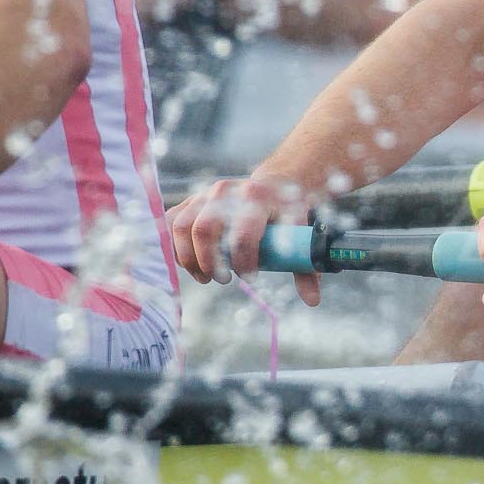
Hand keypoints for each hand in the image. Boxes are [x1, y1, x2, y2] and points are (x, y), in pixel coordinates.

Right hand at [166, 175, 321, 304]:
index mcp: (258, 198)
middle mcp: (228, 191)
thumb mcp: (302, 231)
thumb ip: (305, 267)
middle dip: (211, 263)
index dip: (243, 262)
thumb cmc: (289, 211)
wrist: (276, 183)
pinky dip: (173, 245)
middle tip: (223, 280)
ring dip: (189, 259)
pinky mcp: (193, 199)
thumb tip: (312, 301)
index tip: (250, 278)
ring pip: (183, 227)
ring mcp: (207, 193)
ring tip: (205, 276)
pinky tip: (189, 262)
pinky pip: (171, 222)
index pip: (243, 234)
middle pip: (205, 230)